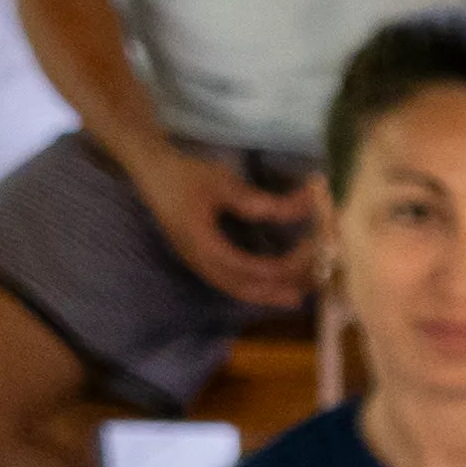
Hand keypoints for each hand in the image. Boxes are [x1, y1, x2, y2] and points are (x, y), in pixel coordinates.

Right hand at [105, 120, 323, 314]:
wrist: (152, 172)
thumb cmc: (185, 174)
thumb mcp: (222, 182)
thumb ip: (258, 200)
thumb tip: (302, 206)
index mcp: (200, 242)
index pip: (246, 266)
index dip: (280, 265)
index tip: (308, 253)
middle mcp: (198, 260)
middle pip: (242, 286)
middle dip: (280, 287)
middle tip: (313, 285)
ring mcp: (198, 262)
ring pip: (236, 289)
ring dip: (270, 292)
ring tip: (301, 294)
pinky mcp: (202, 260)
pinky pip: (231, 282)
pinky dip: (256, 287)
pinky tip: (276, 286)